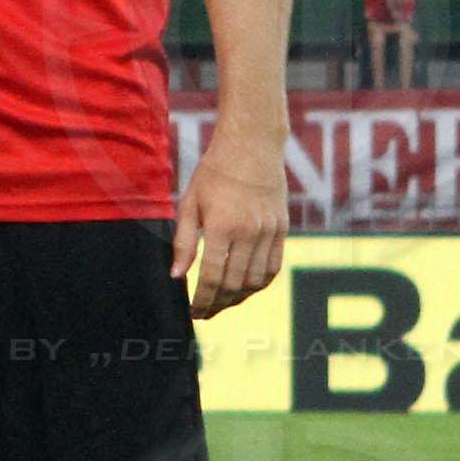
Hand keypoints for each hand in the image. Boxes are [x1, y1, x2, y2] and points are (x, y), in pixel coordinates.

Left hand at [173, 146, 285, 317]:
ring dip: (239, 298)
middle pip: (235, 284)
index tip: (192, 312)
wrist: (252, 147)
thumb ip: (184, 242)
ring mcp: (270, 232)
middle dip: (218, 304)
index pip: (213, 277)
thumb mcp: (189, 203)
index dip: (202, 300)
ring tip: (222, 303)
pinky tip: (245, 289)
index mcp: (222, 227)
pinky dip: (260, 284)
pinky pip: (274, 267)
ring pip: (257, 281)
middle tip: (204, 313)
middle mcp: (250, 233)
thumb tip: (176, 276)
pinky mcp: (282, 230)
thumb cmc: (213, 174)